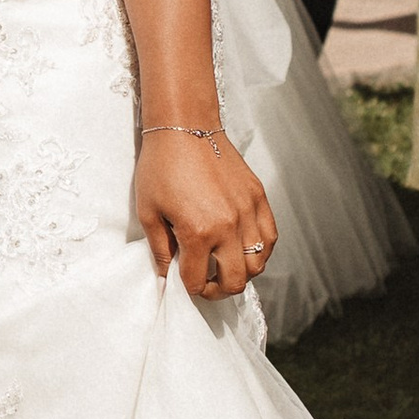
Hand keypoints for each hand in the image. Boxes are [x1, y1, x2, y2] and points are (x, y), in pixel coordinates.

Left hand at [134, 126, 277, 298]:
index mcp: (198, 232)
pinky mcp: (259, 198)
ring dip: (241, 273)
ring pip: (258, 264)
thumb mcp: (148, 212)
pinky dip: (260, 251)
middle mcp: (229, 226)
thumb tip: (166, 276)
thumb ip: (160, 250)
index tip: (181, 281)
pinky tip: (243, 248)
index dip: (187, 287)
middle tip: (205, 283)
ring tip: (224, 266)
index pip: (197, 280)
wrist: (184, 127)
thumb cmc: (161, 167)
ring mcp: (248, 212)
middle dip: (217, 290)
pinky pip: (270, 238)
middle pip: (235, 281)